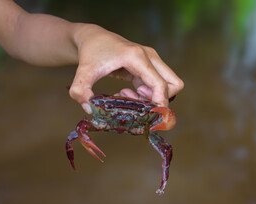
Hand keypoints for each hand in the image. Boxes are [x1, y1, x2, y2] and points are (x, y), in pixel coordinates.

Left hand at [68, 24, 183, 113]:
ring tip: (131, 96)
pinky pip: (159, 86)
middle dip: (161, 100)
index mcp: (138, 57)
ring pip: (169, 86)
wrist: (93, 38)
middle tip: (140, 103)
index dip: (159, 103)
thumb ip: (81, 91)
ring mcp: (152, 61)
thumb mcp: (83, 72)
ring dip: (154, 98)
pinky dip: (148, 95)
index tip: (147, 114)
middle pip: (174, 84)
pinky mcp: (149, 67)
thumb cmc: (91, 53)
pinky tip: (127, 93)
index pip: (161, 84)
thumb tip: (90, 109)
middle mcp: (150, 57)